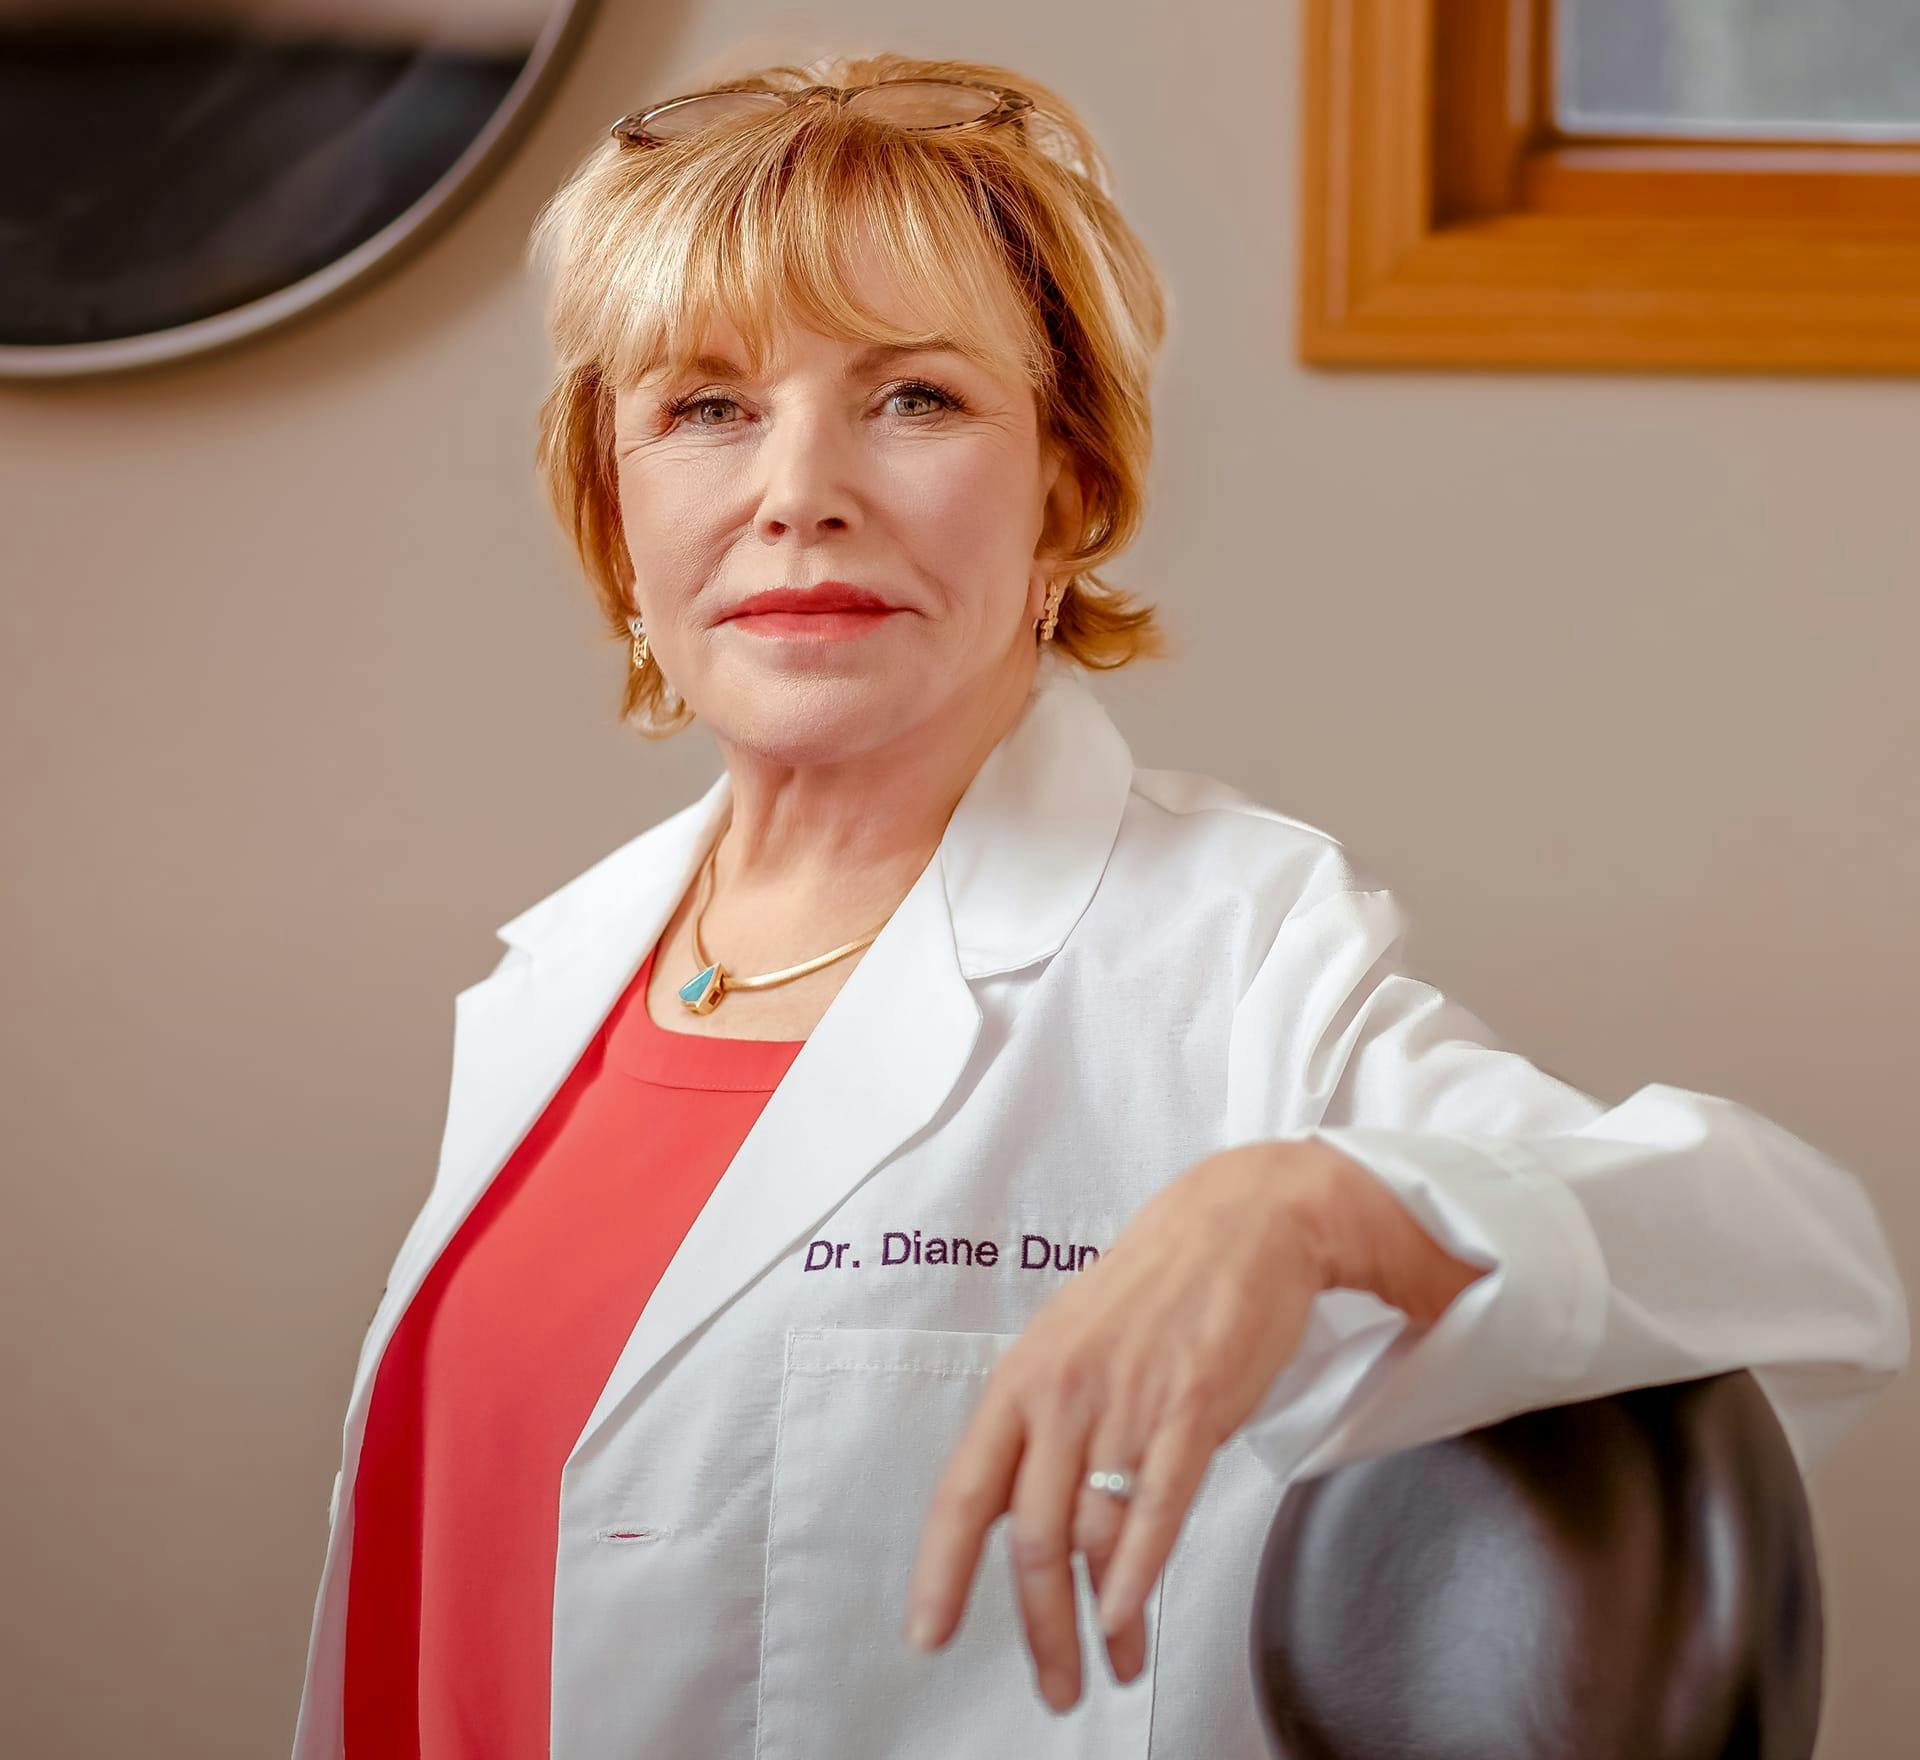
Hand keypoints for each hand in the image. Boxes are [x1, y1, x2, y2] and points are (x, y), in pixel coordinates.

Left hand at [899, 1137, 1484, 1711]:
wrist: (1241, 1220)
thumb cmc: (1156, 1287)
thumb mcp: (1074, 1345)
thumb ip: (1050, 1425)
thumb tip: (1034, 1515)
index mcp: (1022, 1379)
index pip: (962, 1492)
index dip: (941, 1572)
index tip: (928, 1636)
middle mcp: (1062, 1395)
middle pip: (1028, 1537)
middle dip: (1037, 1628)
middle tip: (1053, 1688)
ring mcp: (1127, 1401)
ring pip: (1090, 1536)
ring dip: (1097, 1621)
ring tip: (1111, 1668)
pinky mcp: (1193, 1407)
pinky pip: (1155, 1509)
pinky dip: (1135, 1577)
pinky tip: (1126, 1623)